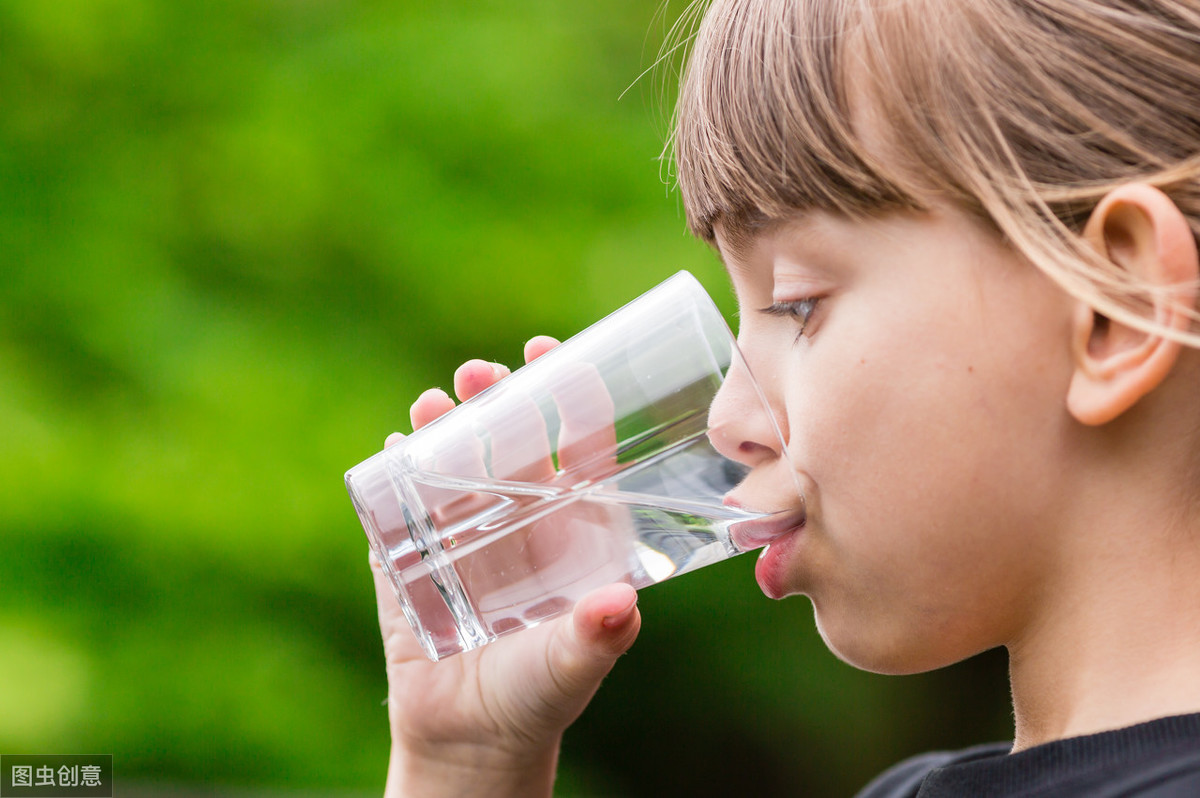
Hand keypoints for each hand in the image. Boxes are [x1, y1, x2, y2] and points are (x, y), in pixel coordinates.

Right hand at [372, 336, 641, 797]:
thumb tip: (620, 604)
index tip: (552, 352)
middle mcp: (522, 519)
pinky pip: (402, 502)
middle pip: (511, 438)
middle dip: (497, 397)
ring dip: (443, 425)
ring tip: (431, 403)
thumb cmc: (540, 695)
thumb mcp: (575, 664)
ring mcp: (466, 533)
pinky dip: (395, 471)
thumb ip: (598, 636)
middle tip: (480, 375)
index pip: (578, 446)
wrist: (472, 741)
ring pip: (454, 459)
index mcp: (573, 528)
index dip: (569, 397)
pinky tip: (393, 449)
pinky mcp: (414, 555)